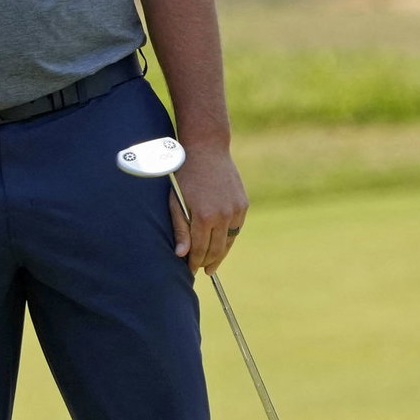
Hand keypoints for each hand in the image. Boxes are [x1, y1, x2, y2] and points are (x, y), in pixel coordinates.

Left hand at [169, 145, 248, 274]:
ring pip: (229, 241)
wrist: (207, 149)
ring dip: (220, 254)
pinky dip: (229, 238)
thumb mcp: (176, 201)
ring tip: (212, 263)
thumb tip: (181, 255)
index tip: (189, 270)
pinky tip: (221, 243)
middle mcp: (223, 215)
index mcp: (203, 216)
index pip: (200, 249)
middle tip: (201, 270)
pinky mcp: (243, 204)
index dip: (194, 262)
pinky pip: (237, 228)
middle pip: (216, 249)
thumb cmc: (186, 175)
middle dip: (207, 262)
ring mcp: (236, 210)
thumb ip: (180, 228)